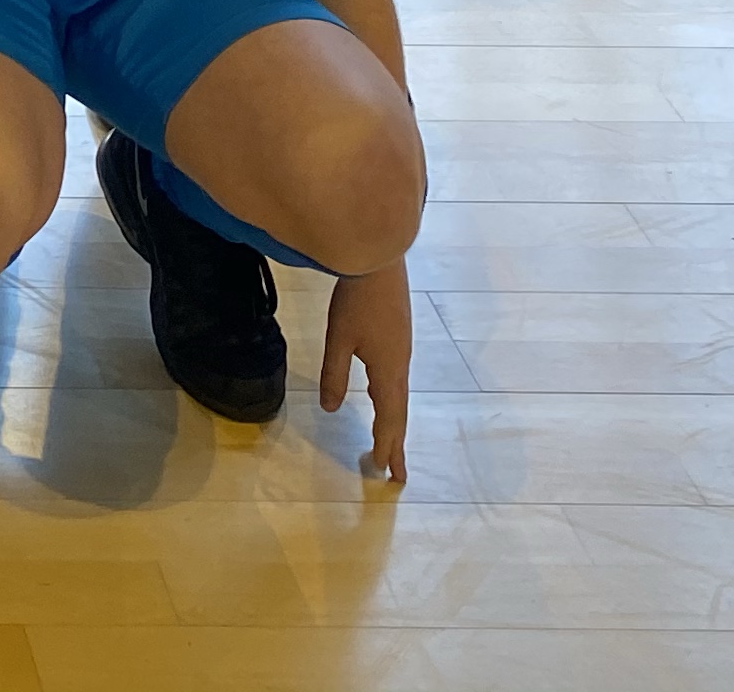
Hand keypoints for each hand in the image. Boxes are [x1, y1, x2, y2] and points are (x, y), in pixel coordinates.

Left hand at [319, 260, 412, 485]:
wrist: (378, 260)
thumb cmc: (356, 300)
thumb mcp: (339, 339)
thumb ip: (335, 375)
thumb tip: (331, 409)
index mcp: (388, 371)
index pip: (389, 417)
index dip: (385, 444)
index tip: (382, 470)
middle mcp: (401, 366)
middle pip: (399, 413)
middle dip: (395, 443)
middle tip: (395, 474)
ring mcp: (402, 352)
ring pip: (399, 397)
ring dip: (395, 423)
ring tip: (391, 444)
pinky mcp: (399, 338)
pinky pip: (397, 381)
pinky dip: (392, 402)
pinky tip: (383, 398)